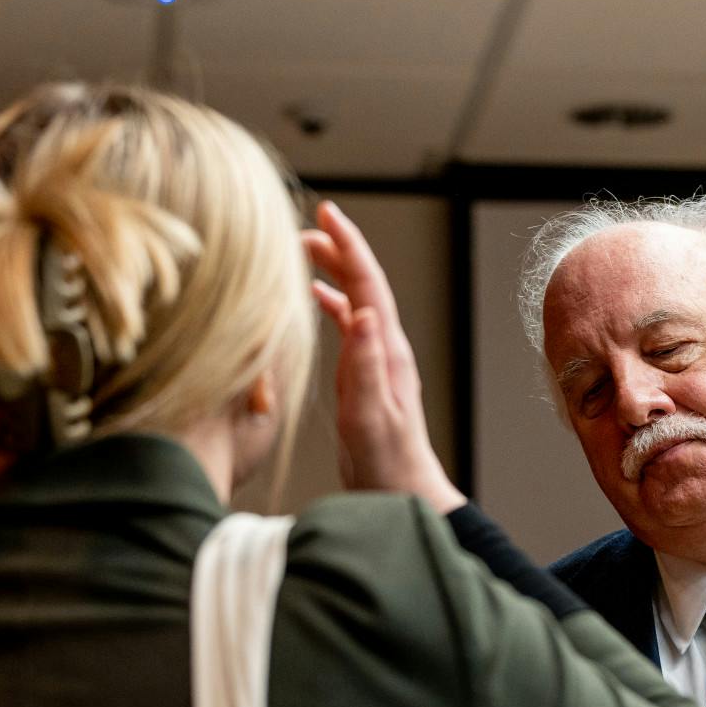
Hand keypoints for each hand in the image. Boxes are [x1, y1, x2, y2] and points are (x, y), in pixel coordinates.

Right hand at [301, 201, 464, 513]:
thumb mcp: (371, 414)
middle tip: (307, 225)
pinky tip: (315, 299)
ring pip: (354, 301)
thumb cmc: (385, 462)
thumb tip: (366, 312)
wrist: (400, 492)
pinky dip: (331, 305)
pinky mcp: (364, 377)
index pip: (368, 285)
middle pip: (362, 284)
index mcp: (386, 351)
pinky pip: (347, 328)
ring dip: (333, 272)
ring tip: (304, 249)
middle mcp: (384, 349)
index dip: (349, 245)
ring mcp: (374, 362)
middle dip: (338, 249)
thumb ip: (366, 365)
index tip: (328, 213)